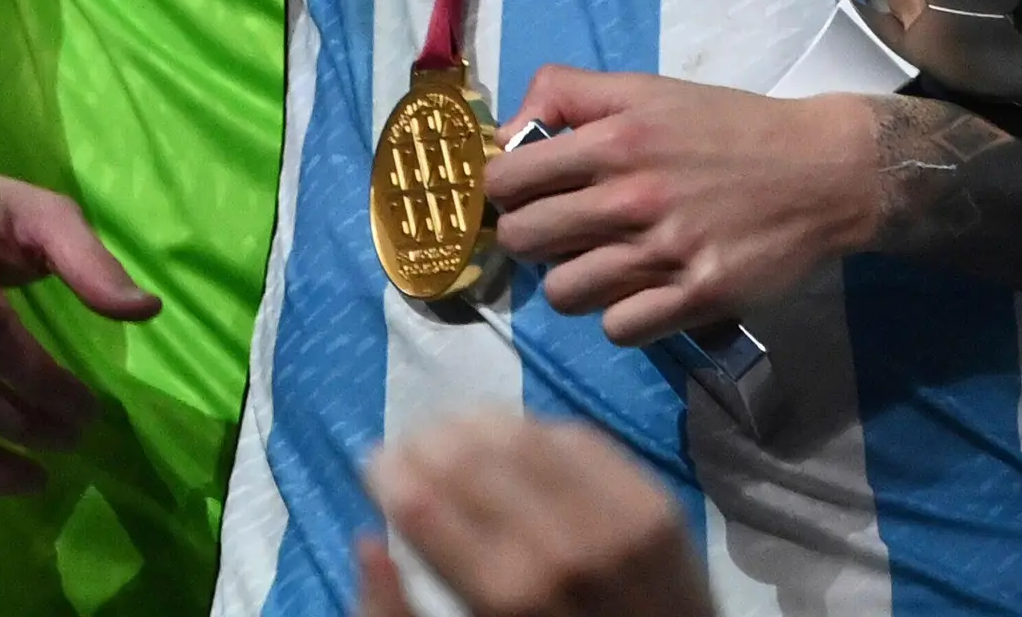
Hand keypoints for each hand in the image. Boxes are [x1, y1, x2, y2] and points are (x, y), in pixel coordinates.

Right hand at [353, 412, 713, 616]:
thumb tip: (367, 544)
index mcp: (506, 600)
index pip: (426, 508)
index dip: (390, 473)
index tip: (375, 463)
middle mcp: (561, 554)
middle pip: (472, 463)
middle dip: (426, 442)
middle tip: (410, 443)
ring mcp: (616, 523)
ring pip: (526, 437)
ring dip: (477, 423)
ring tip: (454, 430)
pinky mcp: (655, 506)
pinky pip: (582, 440)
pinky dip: (538, 430)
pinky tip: (516, 438)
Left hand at [484, 71, 880, 345]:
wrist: (822, 171)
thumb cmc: (729, 127)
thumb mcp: (648, 88)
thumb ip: (571, 93)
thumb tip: (507, 133)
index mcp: (615, 137)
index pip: (507, 179)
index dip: (506, 189)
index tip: (524, 193)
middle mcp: (632, 195)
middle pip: (524, 240)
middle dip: (531, 238)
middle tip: (561, 232)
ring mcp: (665, 252)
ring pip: (563, 293)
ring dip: (573, 281)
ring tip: (601, 264)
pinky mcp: (697, 297)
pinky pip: (617, 328)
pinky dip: (622, 315)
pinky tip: (641, 291)